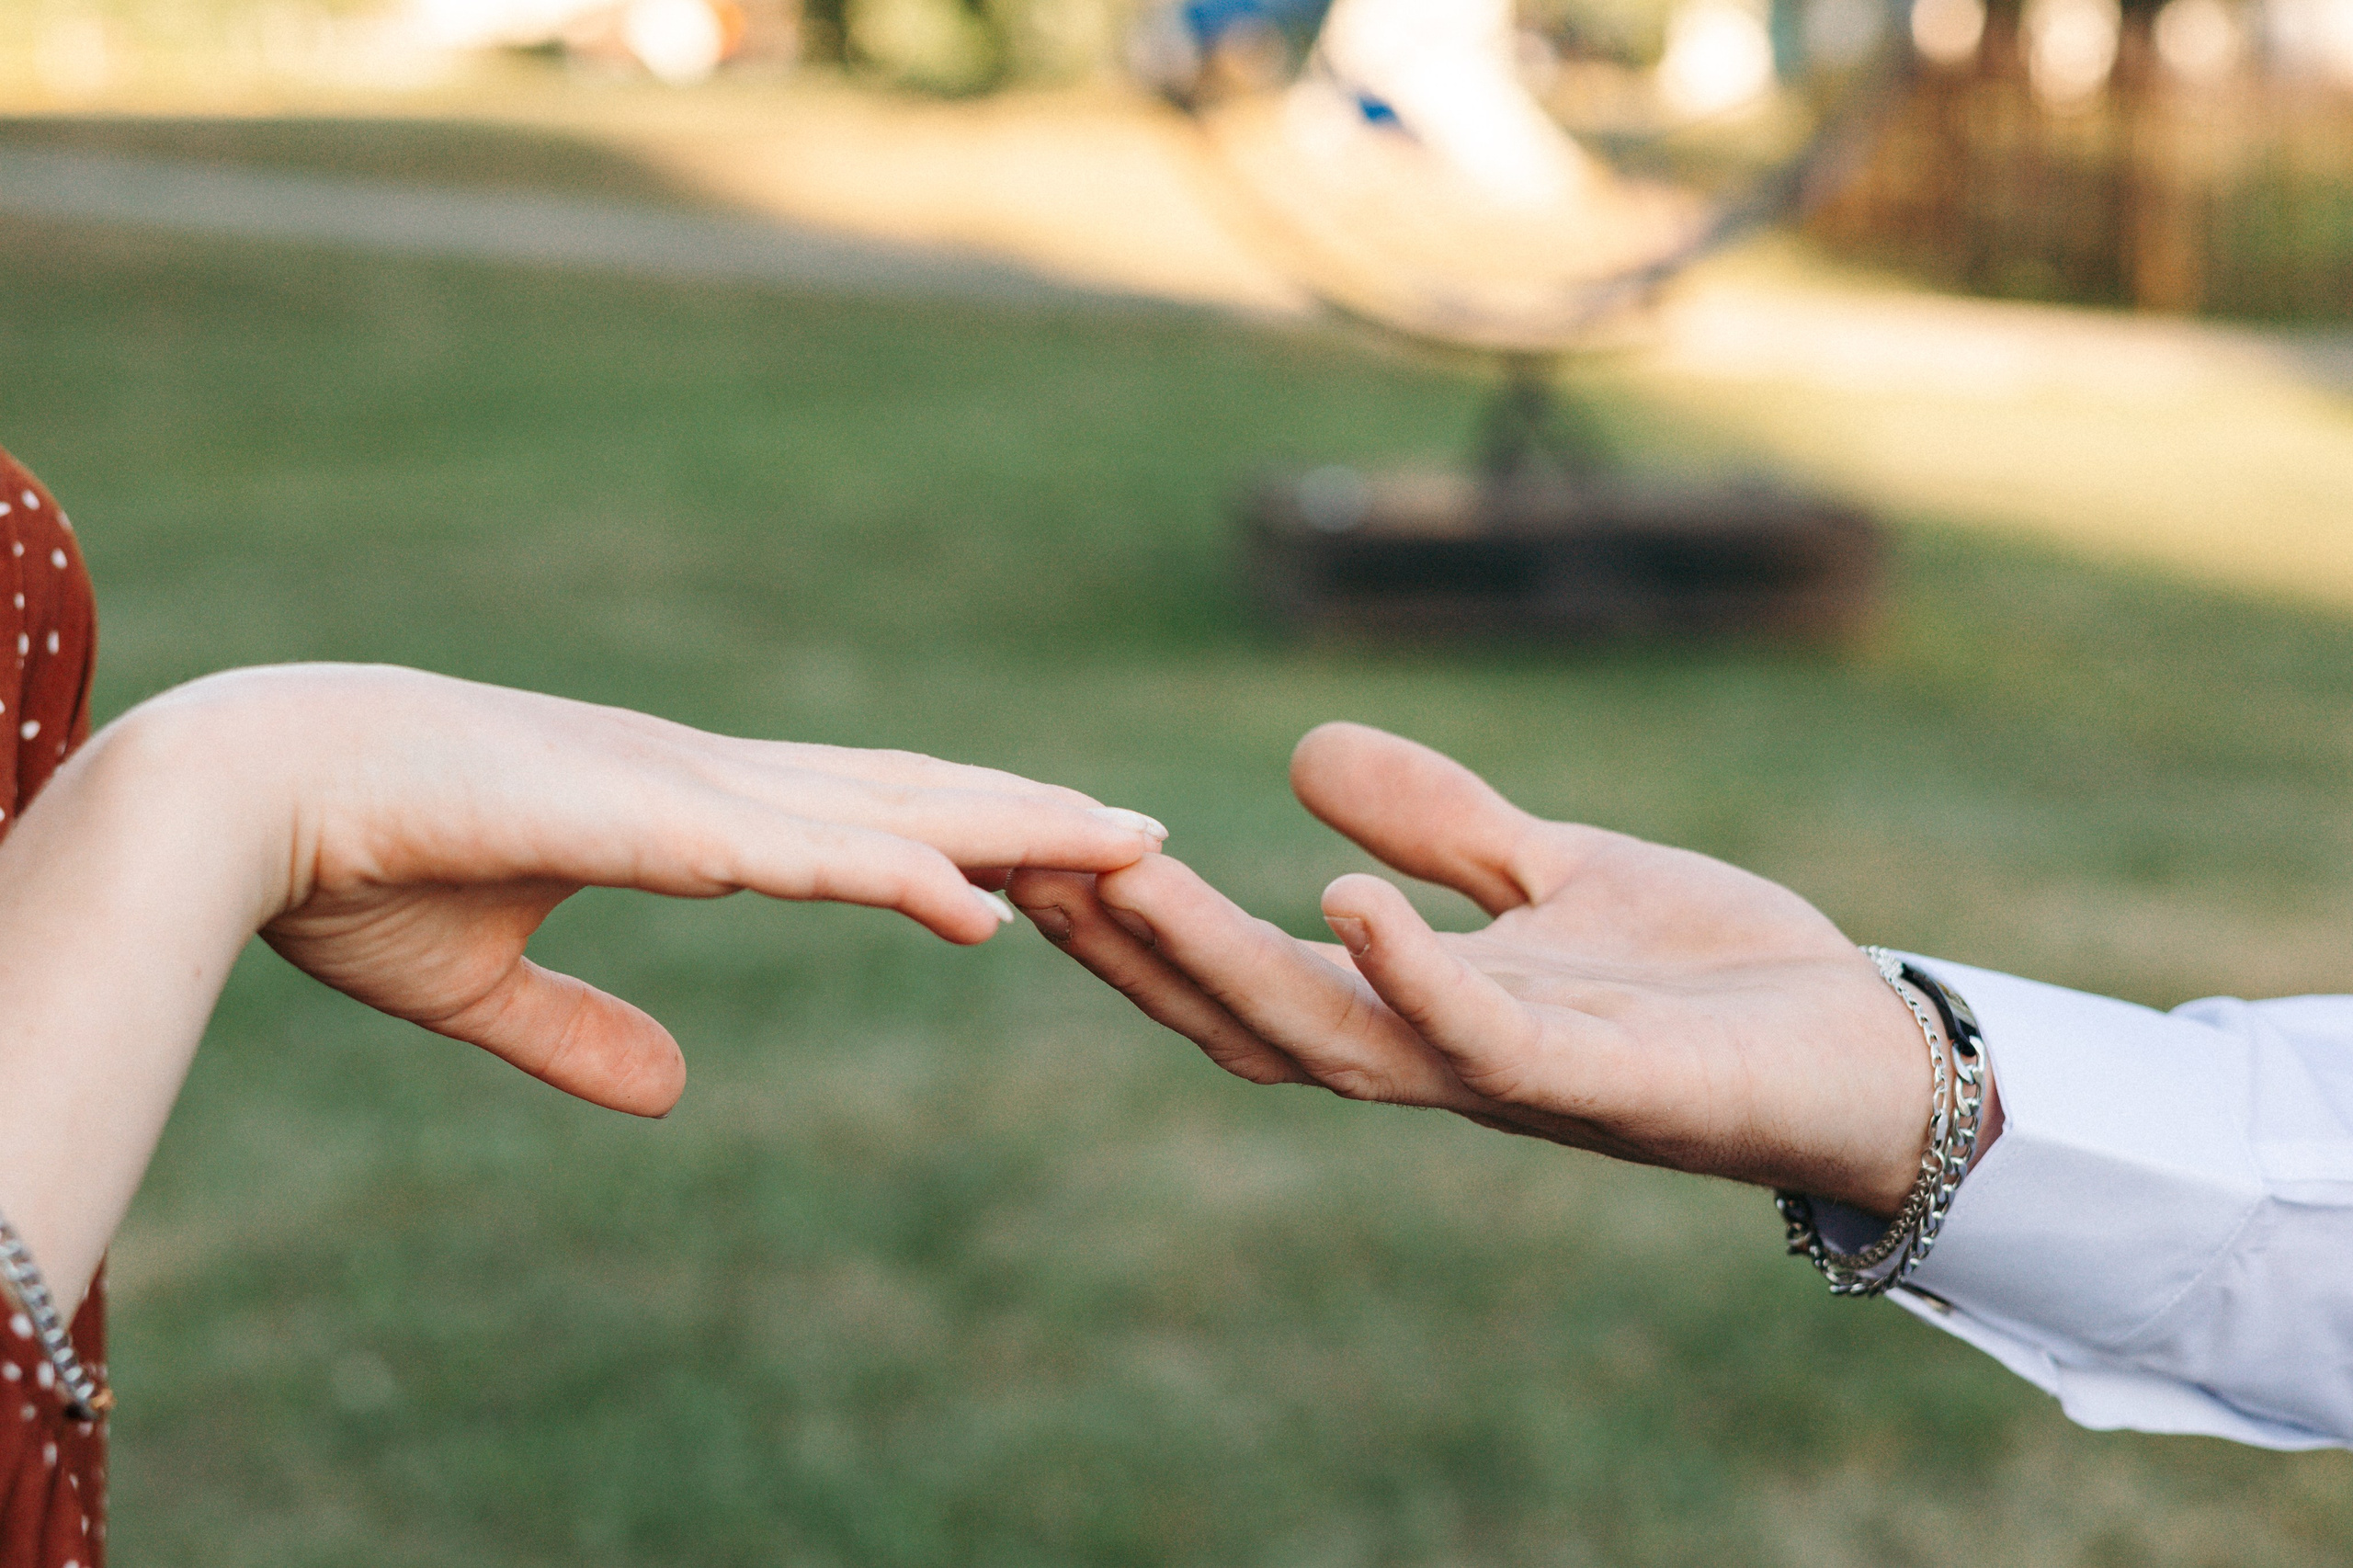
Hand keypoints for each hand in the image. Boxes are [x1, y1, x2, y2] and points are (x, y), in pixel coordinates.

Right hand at [152, 665, 1170, 1116]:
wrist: (242, 796)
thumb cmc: (349, 868)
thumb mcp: (487, 980)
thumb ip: (582, 1030)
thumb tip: (673, 1090)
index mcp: (678, 811)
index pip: (858, 817)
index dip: (962, 831)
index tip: (1056, 852)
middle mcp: (707, 786)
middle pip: (908, 798)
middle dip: (1032, 818)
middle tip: (1147, 832)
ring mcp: (685, 795)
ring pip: (888, 811)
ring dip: (1012, 830)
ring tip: (1129, 844)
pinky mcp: (645, 823)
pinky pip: (801, 854)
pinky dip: (900, 875)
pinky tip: (988, 907)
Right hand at [1011, 722, 1945, 1214]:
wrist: (1868, 1050)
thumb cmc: (1711, 977)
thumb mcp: (1554, 872)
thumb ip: (1440, 825)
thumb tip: (1299, 754)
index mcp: (1418, 1011)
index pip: (1245, 977)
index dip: (1142, 927)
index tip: (1046, 849)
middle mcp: (1438, 1060)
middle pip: (1247, 1017)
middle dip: (1135, 950)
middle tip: (1029, 867)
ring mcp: (1511, 1078)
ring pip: (1328, 1037)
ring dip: (1219, 961)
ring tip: (1128, 875)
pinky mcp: (1598, 1079)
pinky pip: (1479, 1039)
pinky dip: (1406, 978)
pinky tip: (1343, 900)